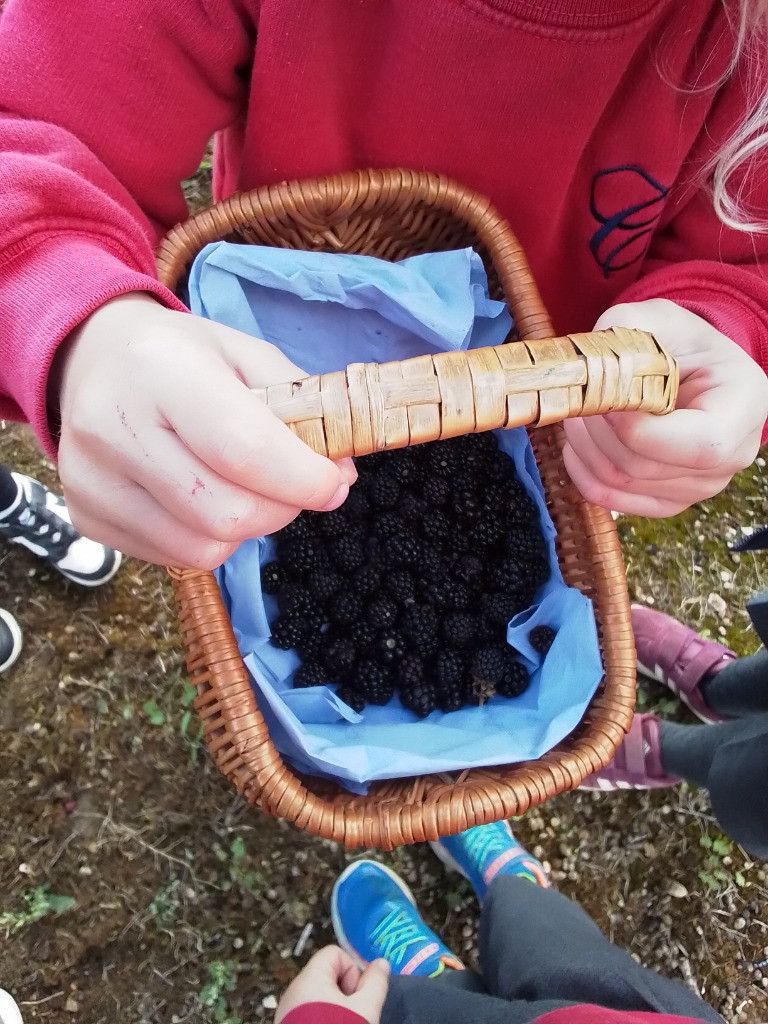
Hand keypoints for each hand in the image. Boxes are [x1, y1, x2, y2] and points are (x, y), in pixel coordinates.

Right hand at [53, 293, 356, 567]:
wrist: (91, 358)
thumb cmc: (179, 356)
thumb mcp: (244, 354)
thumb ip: (300, 405)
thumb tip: (340, 473)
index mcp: (159, 370)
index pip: (243, 449)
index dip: (303, 479)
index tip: (333, 484)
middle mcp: (113, 426)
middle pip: (226, 513)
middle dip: (281, 509)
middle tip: (292, 487)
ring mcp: (91, 478)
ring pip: (202, 549)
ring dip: (246, 529)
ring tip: (244, 489)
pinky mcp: (85, 514)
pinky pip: (173, 558)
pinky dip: (207, 539)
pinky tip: (201, 498)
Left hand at [275, 946, 389, 1023]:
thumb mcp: (366, 1009)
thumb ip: (376, 982)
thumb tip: (381, 963)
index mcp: (309, 978)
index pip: (335, 954)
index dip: (352, 971)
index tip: (358, 997)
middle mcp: (293, 990)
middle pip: (327, 975)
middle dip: (346, 993)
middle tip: (353, 1015)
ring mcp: (287, 1011)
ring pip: (320, 997)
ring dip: (336, 1008)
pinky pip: (309, 1013)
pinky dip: (322, 1020)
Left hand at [562, 298, 767, 516]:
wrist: (686, 368)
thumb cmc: (678, 343)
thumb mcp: (659, 319)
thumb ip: (628, 328)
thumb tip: (594, 362)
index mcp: (743, 407)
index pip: (701, 445)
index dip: (640, 429)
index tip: (604, 399)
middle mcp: (731, 456)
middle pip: (645, 465)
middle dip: (598, 429)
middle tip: (582, 396)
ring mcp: (699, 486)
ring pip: (620, 482)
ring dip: (584, 445)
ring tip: (581, 410)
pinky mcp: (666, 500)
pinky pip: (610, 497)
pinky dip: (581, 469)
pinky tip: (579, 440)